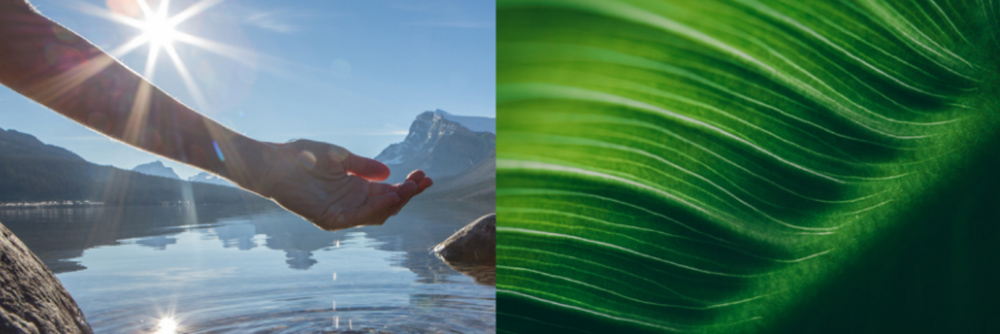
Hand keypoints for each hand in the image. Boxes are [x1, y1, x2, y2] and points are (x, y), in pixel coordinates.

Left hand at [250, 139, 431, 230]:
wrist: (274, 163)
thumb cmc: (303, 156)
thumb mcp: (340, 157)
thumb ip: (363, 166)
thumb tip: (387, 173)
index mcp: (356, 189)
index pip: (389, 192)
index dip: (408, 186)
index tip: (424, 175)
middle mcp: (352, 203)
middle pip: (388, 205)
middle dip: (408, 194)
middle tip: (424, 181)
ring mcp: (342, 213)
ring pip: (377, 214)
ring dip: (395, 203)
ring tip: (410, 189)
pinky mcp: (330, 219)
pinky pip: (357, 218)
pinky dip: (375, 209)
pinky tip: (390, 196)